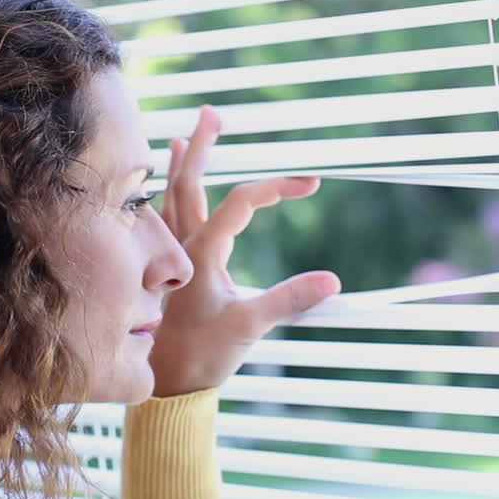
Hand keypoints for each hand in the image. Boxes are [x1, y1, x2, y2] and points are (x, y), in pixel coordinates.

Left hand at [149, 105, 341, 397]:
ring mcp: (171, 257)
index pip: (240, 201)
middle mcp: (181, 246)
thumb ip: (289, 301)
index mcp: (202, 252)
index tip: (313, 182)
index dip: (277, 186)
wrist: (165, 384)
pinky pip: (166, 220)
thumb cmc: (202, 356)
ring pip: (173, 199)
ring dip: (182, 166)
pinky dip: (171, 196)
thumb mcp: (249, 328)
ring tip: (185, 138)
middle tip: (212, 113)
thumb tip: (334, 280)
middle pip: (189, 182)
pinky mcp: (168, 271)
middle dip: (203, 146)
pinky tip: (170, 193)